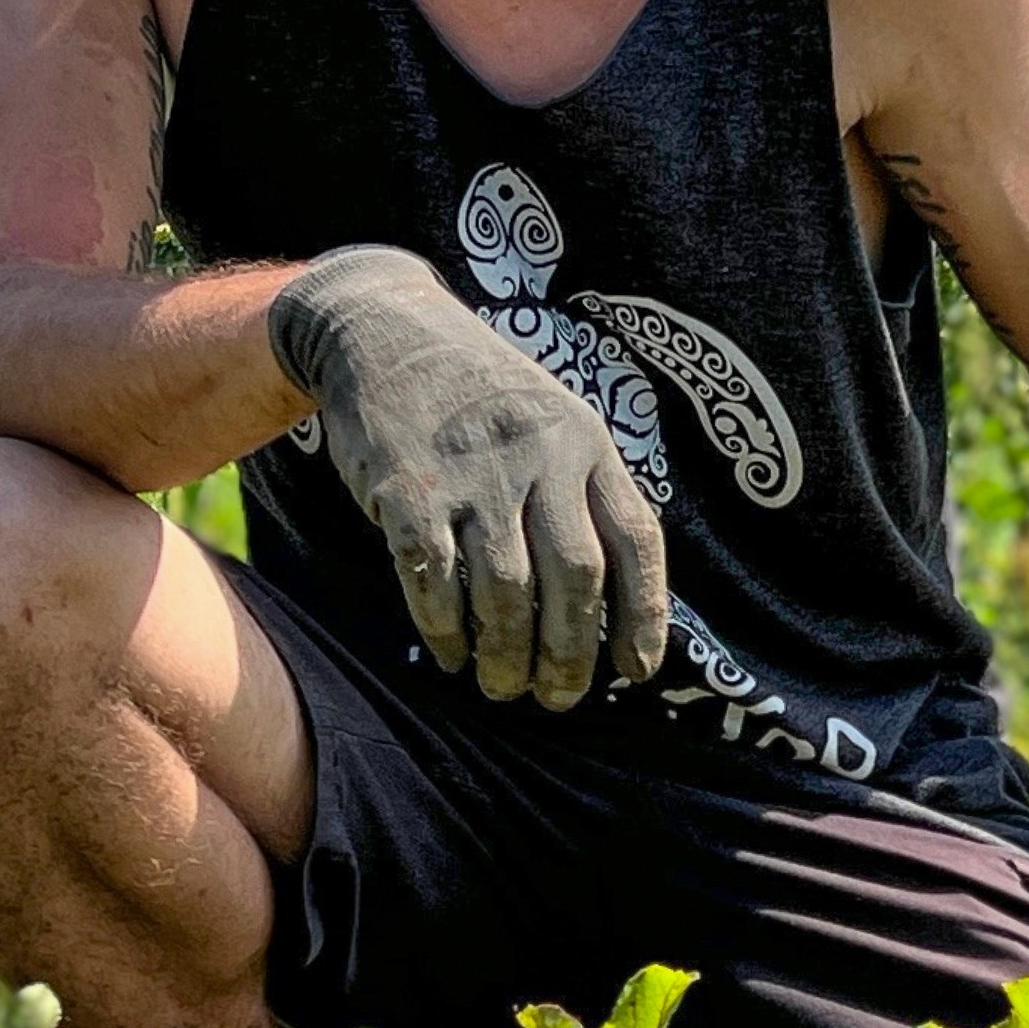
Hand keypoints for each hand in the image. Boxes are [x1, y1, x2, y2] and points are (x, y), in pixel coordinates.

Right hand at [269, 244, 668, 707]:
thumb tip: (619, 602)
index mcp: (586, 441)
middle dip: (570, 654)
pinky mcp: (408, 489)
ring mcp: (473, 472)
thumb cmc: (479, 392)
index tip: (636, 673)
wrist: (384, 329)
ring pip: (506, 590)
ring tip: (501, 685)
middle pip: (575, 577)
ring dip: (507, 654)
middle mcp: (538, 455)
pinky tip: (452, 653)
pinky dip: (445, 629)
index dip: (645, 616)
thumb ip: (585, 492)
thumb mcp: (554, 418)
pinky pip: (433, 578)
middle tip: (557, 698)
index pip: (637, 540)